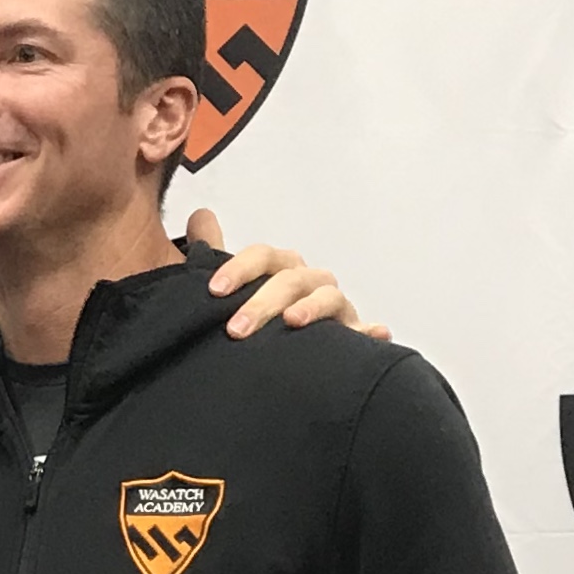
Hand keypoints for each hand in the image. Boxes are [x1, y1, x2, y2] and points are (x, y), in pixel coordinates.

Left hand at [186, 208, 391, 341]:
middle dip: (262, 301)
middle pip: (291, 279)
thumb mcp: (235, 285)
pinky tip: (373, 333)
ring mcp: (335, 308)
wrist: (287, 357)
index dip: (239, 268)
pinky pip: (367, 331)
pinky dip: (370, 331)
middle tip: (236, 329)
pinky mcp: (352, 335)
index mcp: (282, 270)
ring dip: (311, 307)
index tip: (215, 290)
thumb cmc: (262, 314)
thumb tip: (200, 215)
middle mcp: (310, 283)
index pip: (263, 258)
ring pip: (329, 297)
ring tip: (291, 322)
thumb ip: (214, 252)